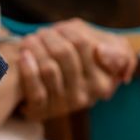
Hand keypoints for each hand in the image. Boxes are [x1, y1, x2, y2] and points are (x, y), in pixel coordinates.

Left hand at [9, 20, 134, 120]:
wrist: (49, 81)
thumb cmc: (81, 60)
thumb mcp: (109, 52)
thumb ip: (116, 52)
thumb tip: (102, 52)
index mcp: (103, 81)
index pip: (83, 43)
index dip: (68, 30)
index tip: (60, 28)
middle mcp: (86, 95)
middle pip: (63, 53)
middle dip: (48, 37)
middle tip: (41, 33)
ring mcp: (64, 105)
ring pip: (49, 69)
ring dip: (35, 47)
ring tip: (30, 40)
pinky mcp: (42, 111)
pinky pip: (35, 91)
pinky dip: (28, 70)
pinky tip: (23, 55)